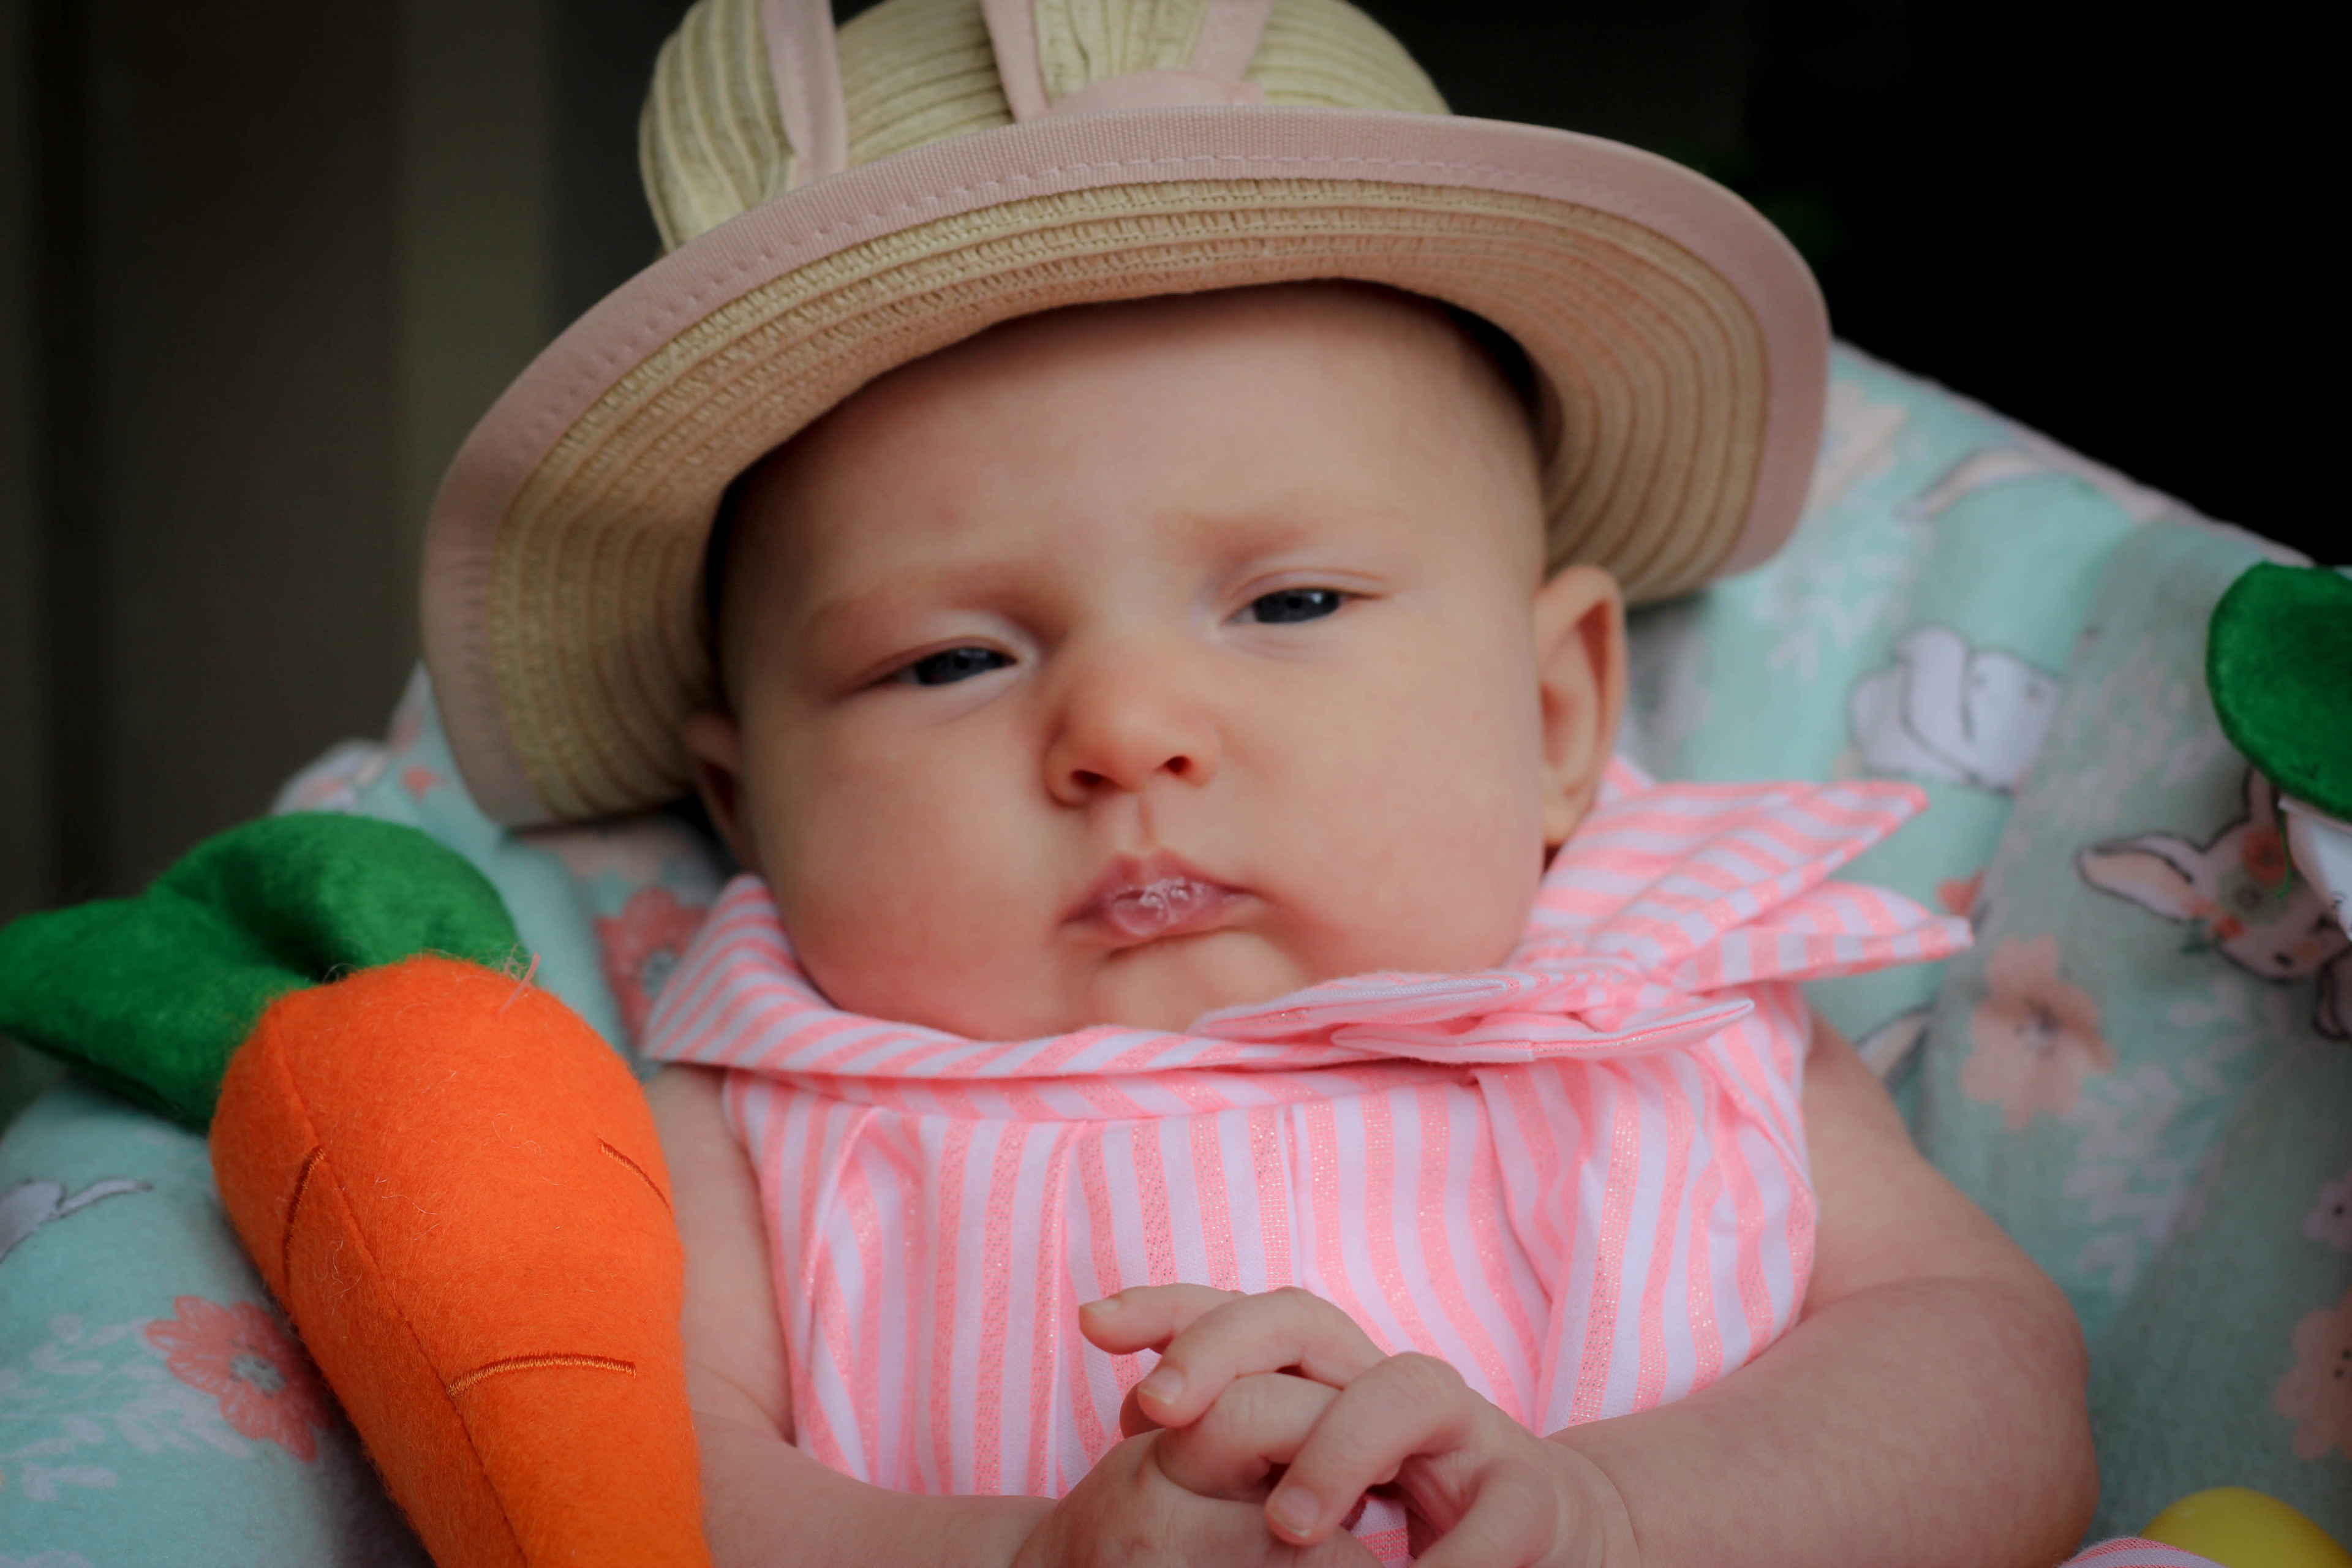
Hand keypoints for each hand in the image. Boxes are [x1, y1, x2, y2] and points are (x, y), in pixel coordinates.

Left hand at [1082, 1285, 1635, 1567]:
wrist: (1553, 1535)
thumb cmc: (1406, 1509)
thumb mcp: (1302, 1474)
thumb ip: (1235, 1449)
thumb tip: (1125, 1423)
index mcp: (1330, 1376)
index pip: (1242, 1316)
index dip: (1169, 1310)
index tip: (1091, 1324)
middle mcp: (1388, 1380)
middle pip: (1304, 1320)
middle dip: (1225, 1348)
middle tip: (1162, 1414)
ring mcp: (1466, 1429)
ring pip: (1404, 1389)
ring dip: (1339, 1451)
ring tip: (1286, 1527)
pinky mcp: (1529, 1495)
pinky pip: (1499, 1514)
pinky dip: (1454, 1559)